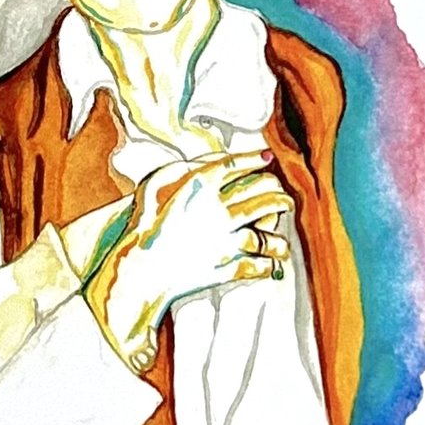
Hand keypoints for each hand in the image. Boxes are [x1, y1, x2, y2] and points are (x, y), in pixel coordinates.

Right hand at [83, 151, 290, 367]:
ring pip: (267, 229)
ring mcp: (226, 238)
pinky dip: (268, 264)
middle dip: (279, 193)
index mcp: (201, 185)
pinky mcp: (228, 265)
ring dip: (279, 233)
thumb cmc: (142, 224)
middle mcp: (218, 209)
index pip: (239, 165)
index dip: (256, 158)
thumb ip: (185, 169)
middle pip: (262, 192)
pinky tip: (271, 262)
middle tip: (284, 198)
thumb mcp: (155, 183)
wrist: (140, 265)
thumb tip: (210, 162)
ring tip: (282, 236)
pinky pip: (258, 263)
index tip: (267, 158)